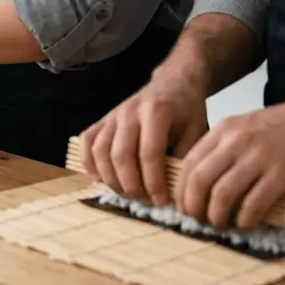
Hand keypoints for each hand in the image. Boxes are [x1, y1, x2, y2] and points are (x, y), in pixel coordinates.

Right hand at [78, 71, 208, 205]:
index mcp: (156, 112)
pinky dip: (88, 161)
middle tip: (143, 200)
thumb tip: (174, 190)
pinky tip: (99, 178)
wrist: (173, 83)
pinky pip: (87, 140)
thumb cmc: (186, 109)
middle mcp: (130, 111)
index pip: (150, 154)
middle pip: (121, 154)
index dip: (153, 182)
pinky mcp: (104, 118)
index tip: (161, 201)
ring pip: (100, 150)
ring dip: (110, 178)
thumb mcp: (197, 130)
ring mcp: (114, 114)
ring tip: (126, 193)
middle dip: (130, 184)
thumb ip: (185, 158)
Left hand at [175, 96, 284, 230]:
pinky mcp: (282, 175)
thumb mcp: (248, 126)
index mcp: (224, 129)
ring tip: (221, 225)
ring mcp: (258, 158)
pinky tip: (247, 224)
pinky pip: (253, 204)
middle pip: (199, 180)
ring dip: (217, 216)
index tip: (184, 206)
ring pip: (221, 195)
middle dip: (193, 206)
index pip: (189, 163)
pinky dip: (245, 219)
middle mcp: (235, 142)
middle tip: (198, 220)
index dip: (181, 190)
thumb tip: (207, 179)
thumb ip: (227, 146)